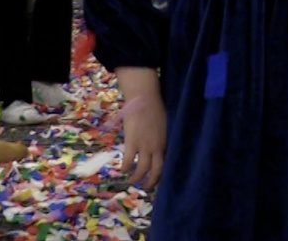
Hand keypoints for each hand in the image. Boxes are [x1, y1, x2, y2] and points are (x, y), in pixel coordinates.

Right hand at [116, 68, 166, 188]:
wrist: (144, 99)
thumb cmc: (154, 109)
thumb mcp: (163, 126)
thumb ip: (160, 138)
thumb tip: (157, 147)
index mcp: (164, 143)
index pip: (165, 164)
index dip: (161, 175)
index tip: (157, 180)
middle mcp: (156, 147)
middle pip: (156, 171)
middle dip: (151, 182)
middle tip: (146, 188)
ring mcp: (144, 146)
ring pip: (141, 169)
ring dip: (136, 178)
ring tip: (132, 182)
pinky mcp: (132, 142)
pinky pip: (128, 160)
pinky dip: (125, 167)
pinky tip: (122, 170)